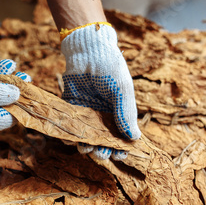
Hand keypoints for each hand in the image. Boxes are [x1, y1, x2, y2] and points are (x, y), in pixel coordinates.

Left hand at [61, 23, 140, 159]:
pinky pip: (70, 125)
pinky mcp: (71, 107)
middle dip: (103, 150)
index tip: (120, 155)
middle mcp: (103, 115)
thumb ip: (126, 114)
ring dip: (86, 145)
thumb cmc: (110, 68)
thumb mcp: (122, 91)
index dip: (121, 148)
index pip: (122, 136)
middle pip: (103, 140)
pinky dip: (70, 135)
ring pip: (86, 136)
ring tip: (86, 148)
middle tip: (101, 153)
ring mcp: (86, 112)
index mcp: (119, 112)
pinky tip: (71, 140)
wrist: (87, 50)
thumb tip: (135, 138)